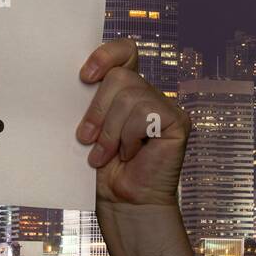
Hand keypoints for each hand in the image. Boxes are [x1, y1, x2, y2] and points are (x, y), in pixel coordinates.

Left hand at [75, 38, 189, 206]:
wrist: (122, 205)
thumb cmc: (102, 170)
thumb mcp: (89, 128)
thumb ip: (90, 101)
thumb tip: (79, 80)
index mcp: (126, 89)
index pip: (124, 51)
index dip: (105, 55)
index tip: (85, 77)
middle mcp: (148, 93)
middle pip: (120, 75)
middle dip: (97, 110)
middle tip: (86, 138)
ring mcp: (164, 106)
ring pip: (129, 97)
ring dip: (110, 131)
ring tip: (103, 155)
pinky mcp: (176, 121)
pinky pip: (145, 114)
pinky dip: (128, 138)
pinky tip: (129, 155)